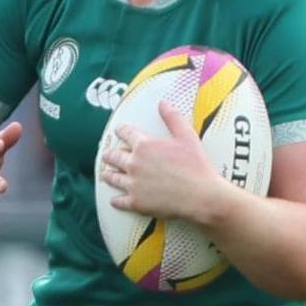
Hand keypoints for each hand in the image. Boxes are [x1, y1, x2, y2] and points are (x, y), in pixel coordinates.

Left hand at [100, 101, 223, 221]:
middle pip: (114, 156)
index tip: (118, 130)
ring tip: (106, 174)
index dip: (121, 130)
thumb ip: (172, 118)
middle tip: (108, 155)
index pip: (126, 133)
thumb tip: (163, 102)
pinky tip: (114, 200)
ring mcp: (133, 184)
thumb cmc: (195, 164)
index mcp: (144, 145)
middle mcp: (134, 163)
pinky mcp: (136, 202)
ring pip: (113, 178)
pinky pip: (119, 201)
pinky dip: (116, 200)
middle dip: (110, 154)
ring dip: (108, 174)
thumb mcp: (186, 136)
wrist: (199, 195)